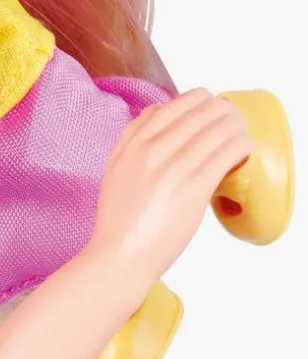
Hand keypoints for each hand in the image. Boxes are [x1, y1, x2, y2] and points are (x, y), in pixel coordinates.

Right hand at [84, 89, 251, 291]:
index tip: (212, 120)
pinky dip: (243, 148)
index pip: (183, 102)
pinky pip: (231, 150)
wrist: (119, 256)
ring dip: (238, 131)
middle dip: (226, 116)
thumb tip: (155, 112)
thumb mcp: (115, 169)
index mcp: (135, 141)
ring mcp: (175, 166)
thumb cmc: (119, 221)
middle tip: (231, 133)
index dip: (206, 105)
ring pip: (223, 126)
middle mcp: (155, 148)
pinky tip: (241, 158)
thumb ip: (131, 138)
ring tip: (238, 146)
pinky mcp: (195, 187)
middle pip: (207, 109)